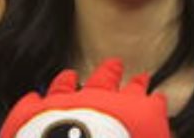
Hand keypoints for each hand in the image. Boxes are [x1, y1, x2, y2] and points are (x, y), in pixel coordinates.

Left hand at [0, 58, 170, 137]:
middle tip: (116, 63)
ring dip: (69, 80)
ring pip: (69, 85)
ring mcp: (68, 103)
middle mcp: (103, 100)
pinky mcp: (38, 113)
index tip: (155, 96)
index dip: (153, 101)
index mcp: (138, 114)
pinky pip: (34, 104)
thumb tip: (160, 136)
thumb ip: (155, 135)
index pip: (151, 104)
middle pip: (108, 80)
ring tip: (71, 74)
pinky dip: (35, 101)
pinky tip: (33, 98)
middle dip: (112, 72)